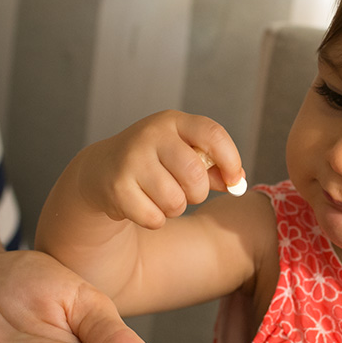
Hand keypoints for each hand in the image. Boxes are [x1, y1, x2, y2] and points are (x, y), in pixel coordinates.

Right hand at [81, 110, 244, 228]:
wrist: (103, 170)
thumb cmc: (155, 162)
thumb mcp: (184, 155)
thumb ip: (213, 166)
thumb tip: (238, 181)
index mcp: (173, 122)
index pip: (212, 134)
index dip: (230, 160)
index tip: (234, 180)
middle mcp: (151, 135)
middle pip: (194, 175)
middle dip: (197, 193)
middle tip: (185, 192)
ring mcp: (131, 160)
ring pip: (175, 201)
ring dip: (174, 208)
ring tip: (161, 197)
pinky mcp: (117, 187)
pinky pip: (154, 218)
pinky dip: (155, 220)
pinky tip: (143, 205)